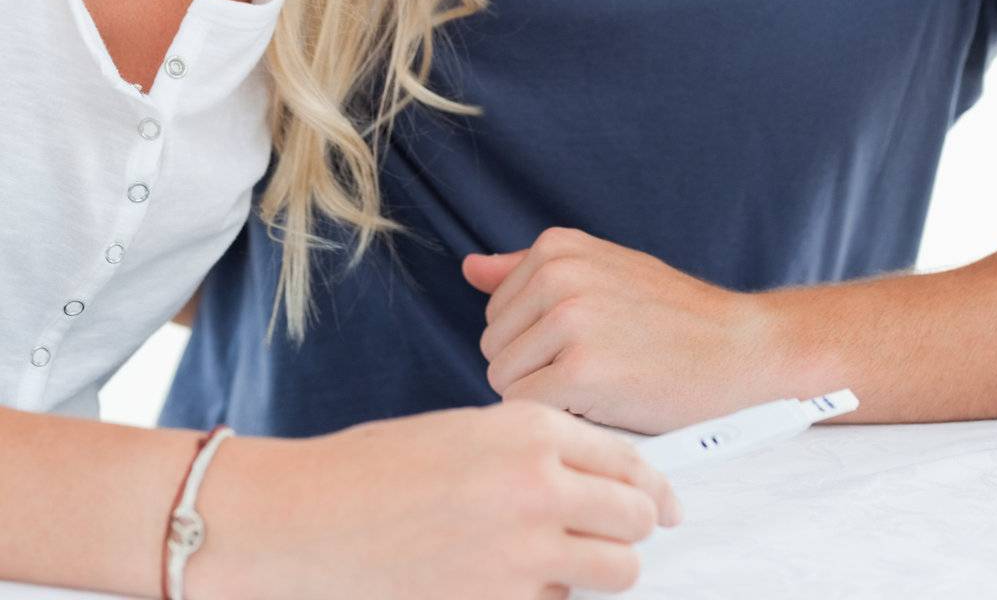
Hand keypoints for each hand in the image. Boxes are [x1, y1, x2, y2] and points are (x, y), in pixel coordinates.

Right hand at [195, 398, 681, 599]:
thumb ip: (535, 448)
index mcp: (532, 428)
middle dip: (635, 527)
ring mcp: (525, 551)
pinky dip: (555, 598)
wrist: (317, 516)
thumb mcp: (470, 431)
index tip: (665, 502)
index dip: (654, 484)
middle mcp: (540, 484)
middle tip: (623, 534)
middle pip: (636, 516)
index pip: (630, 458)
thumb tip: (592, 477)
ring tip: (577, 563)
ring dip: (606, 568)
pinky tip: (522, 582)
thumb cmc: (384, 466)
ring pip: (617, 570)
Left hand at [464, 227, 778, 432]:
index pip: (497, 313)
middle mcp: (557, 275)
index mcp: (557, 248)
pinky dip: (560, 419)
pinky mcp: (580, 370)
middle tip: (595, 366)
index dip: (536, 342)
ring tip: (601, 383)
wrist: (740, 347)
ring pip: (505, 381)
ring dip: (546, 397)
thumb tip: (469, 268)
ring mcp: (569, 320)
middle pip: (495, 348)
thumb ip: (527, 271)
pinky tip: (603, 405)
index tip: (585, 343)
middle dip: (534, 370)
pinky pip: (529, 409)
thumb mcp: (600, 272)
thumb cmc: (673, 318)